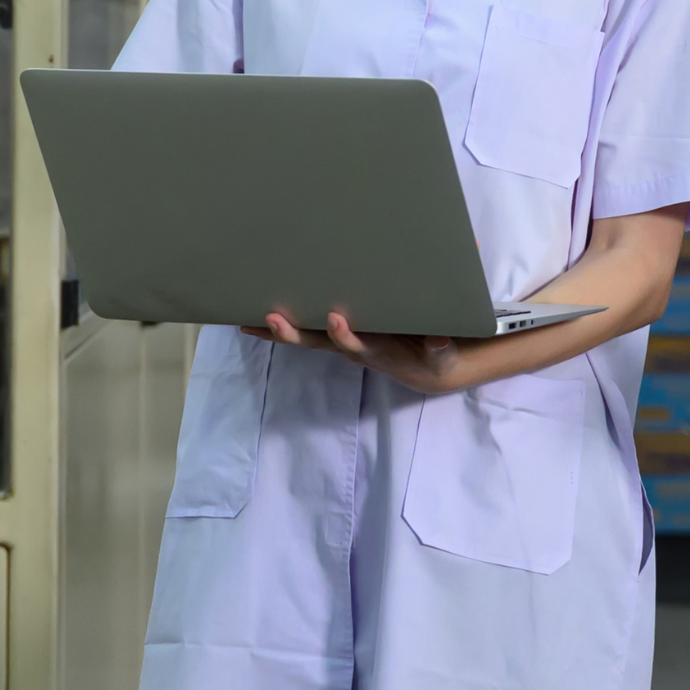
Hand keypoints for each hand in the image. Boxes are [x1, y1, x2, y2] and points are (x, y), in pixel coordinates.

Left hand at [245, 310, 488, 394]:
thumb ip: (440, 349)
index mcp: (376, 350)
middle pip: (317, 342)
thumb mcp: (442, 357)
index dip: (345, 335)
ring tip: (247, 321)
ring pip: (304, 336)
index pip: (356, 344)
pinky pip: (304, 330)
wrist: (427, 370)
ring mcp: (341, 341)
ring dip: (277, 331)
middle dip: (294, 333)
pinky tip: (250, 321)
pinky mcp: (336, 334)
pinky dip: (278, 328)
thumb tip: (438, 339)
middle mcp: (351, 347)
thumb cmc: (433, 357)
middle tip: (273, 319)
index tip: (336, 319)